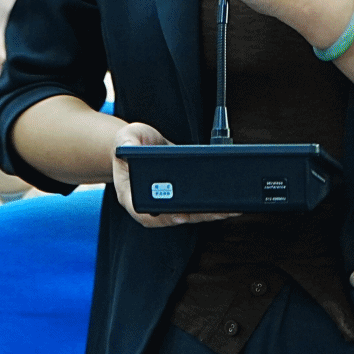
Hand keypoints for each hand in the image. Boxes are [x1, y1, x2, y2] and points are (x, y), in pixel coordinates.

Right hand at [112, 122, 236, 228]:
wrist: (139, 145)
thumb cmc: (131, 143)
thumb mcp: (126, 136)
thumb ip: (127, 141)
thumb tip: (130, 146)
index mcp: (129, 194)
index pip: (143, 212)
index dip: (163, 216)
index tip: (179, 216)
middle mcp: (148, 205)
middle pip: (172, 217)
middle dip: (196, 216)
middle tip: (216, 212)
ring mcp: (164, 204)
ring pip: (186, 216)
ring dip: (207, 214)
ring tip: (226, 210)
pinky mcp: (177, 201)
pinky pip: (193, 209)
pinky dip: (208, 208)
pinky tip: (224, 205)